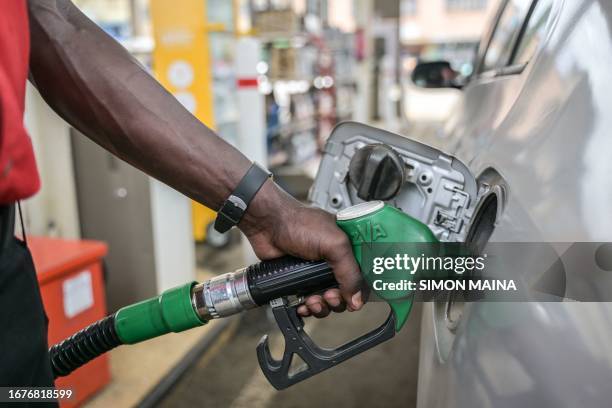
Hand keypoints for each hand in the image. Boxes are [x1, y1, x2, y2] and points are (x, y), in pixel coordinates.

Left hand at [239, 180, 363, 317]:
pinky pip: (310, 302)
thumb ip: (350, 271)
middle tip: (328, 295)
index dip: (359, 292)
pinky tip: (302, 305)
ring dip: (322, 307)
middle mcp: (334, 262)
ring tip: (312, 301)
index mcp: (348, 249)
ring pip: (328, 301)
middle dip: (337, 300)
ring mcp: (316, 272)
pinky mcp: (300, 280)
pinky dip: (307, 308)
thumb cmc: (299, 224)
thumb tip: (357, 299)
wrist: (268, 225)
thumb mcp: (334, 244)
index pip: (363, 277)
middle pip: (346, 293)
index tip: (353, 300)